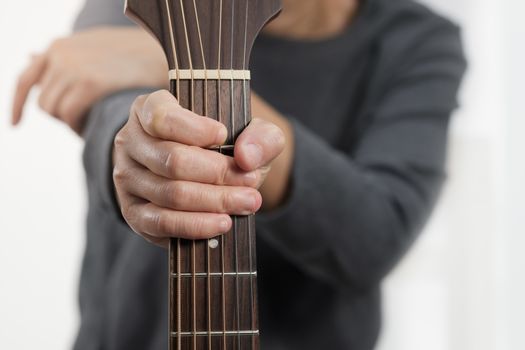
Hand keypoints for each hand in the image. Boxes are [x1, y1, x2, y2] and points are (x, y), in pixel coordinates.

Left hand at [11, 27, 167, 133]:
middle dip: (61, 117)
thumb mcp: (91, 48)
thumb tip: (30, 57)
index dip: (17, 104)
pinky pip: (70, 115)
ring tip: (93, 124)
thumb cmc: (132, 54)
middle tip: (86, 122)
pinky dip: (78, 127)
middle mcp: (61, 54)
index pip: (26, 79)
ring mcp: (73, 67)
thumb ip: (63, 57)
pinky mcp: (89, 82)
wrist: (162, 51)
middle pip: (44, 102)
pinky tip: (93, 128)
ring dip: (71, 123)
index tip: (14, 123)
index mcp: (60, 47)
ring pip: (55, 111)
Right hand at [113, 90, 285, 245]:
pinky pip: (162, 223)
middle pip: (173, 161)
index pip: (161, 117)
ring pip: (171, 194)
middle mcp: (130, 142)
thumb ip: (260, 136)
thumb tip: (247, 157)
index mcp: (148, 109)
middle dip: (218, 173)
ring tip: (248, 201)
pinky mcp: (133, 213)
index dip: (195, 129)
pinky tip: (224, 222)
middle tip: (251, 180)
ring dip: (215, 201)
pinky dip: (197, 225)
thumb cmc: (222, 146)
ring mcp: (128, 179)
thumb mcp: (248, 132)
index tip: (224, 135)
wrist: (202, 175)